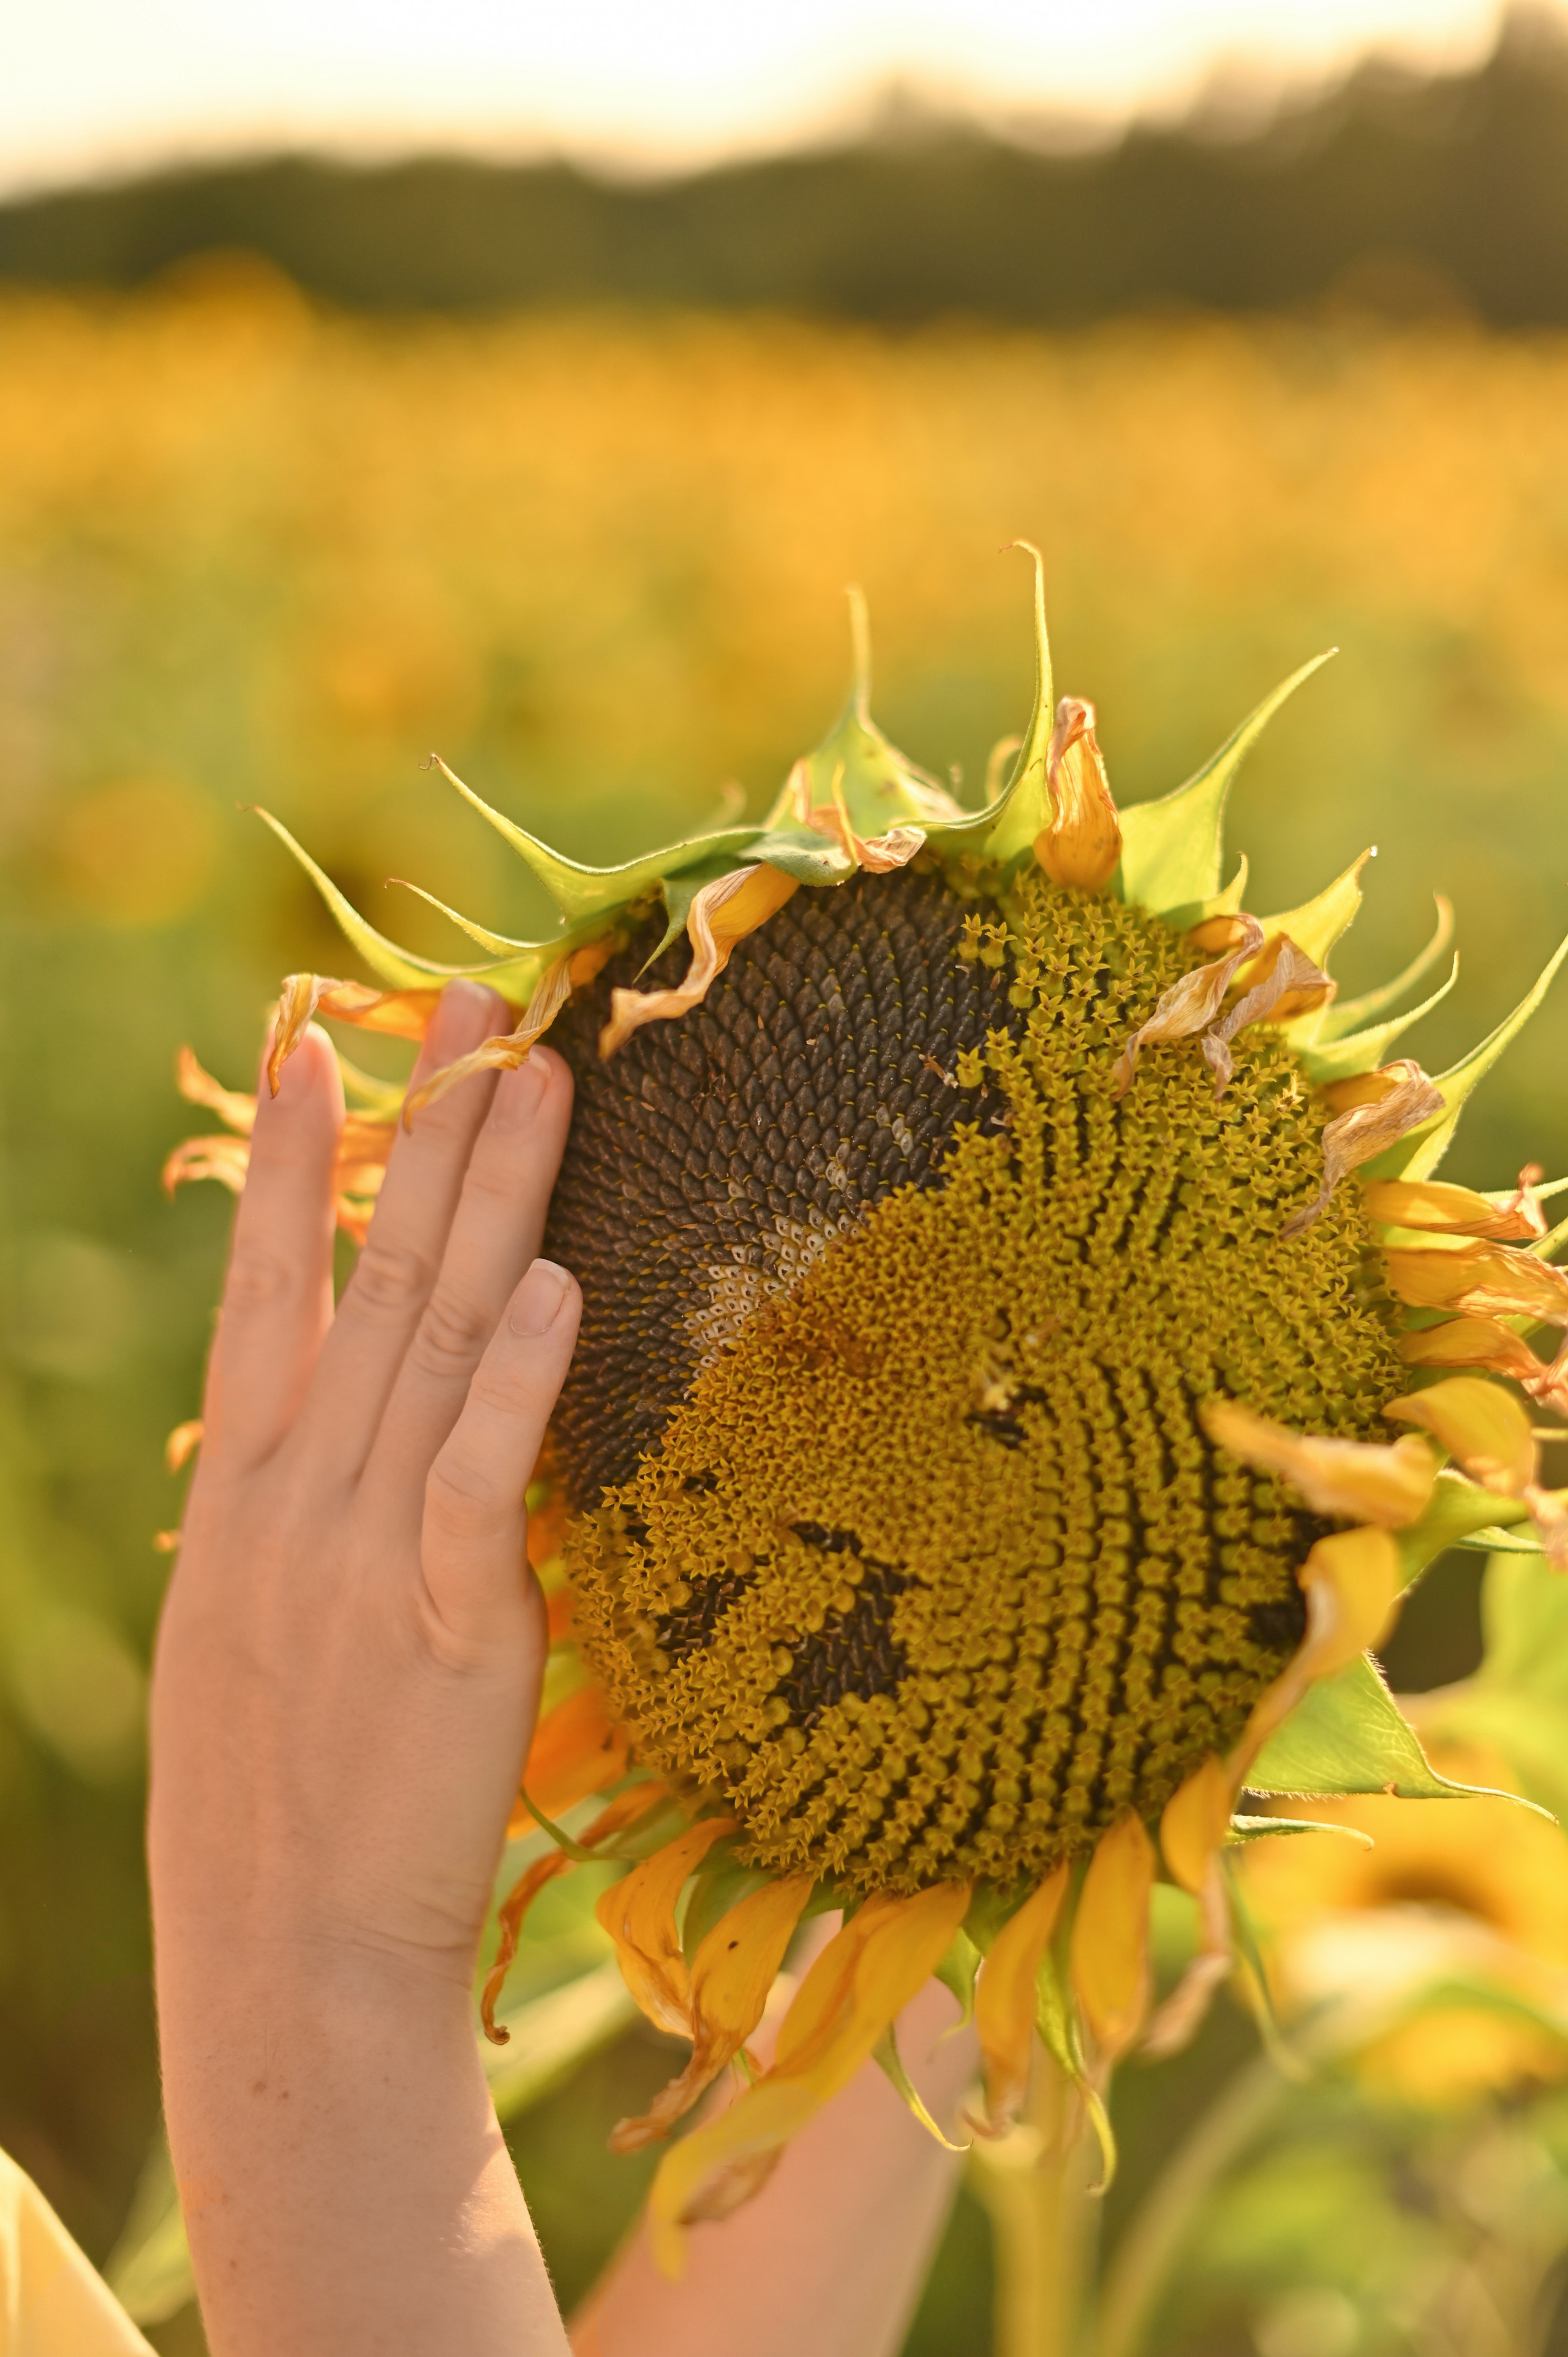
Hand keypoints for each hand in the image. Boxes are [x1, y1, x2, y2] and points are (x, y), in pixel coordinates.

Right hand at [148, 980, 578, 2355]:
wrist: (288, 1961)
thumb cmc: (279, 1797)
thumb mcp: (259, 1629)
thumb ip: (312, 1512)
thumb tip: (361, 1429)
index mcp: (249, 1495)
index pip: (265, 1290)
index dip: (289, 1165)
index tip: (310, 1043)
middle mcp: (296, 1501)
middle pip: (370, 1281)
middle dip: (421, 1133)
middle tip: (467, 1002)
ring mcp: (364, 1559)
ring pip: (432, 1345)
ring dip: (488, 1205)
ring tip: (535, 1080)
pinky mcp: (447, 1630)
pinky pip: (477, 1481)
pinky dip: (516, 1383)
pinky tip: (556, 1283)